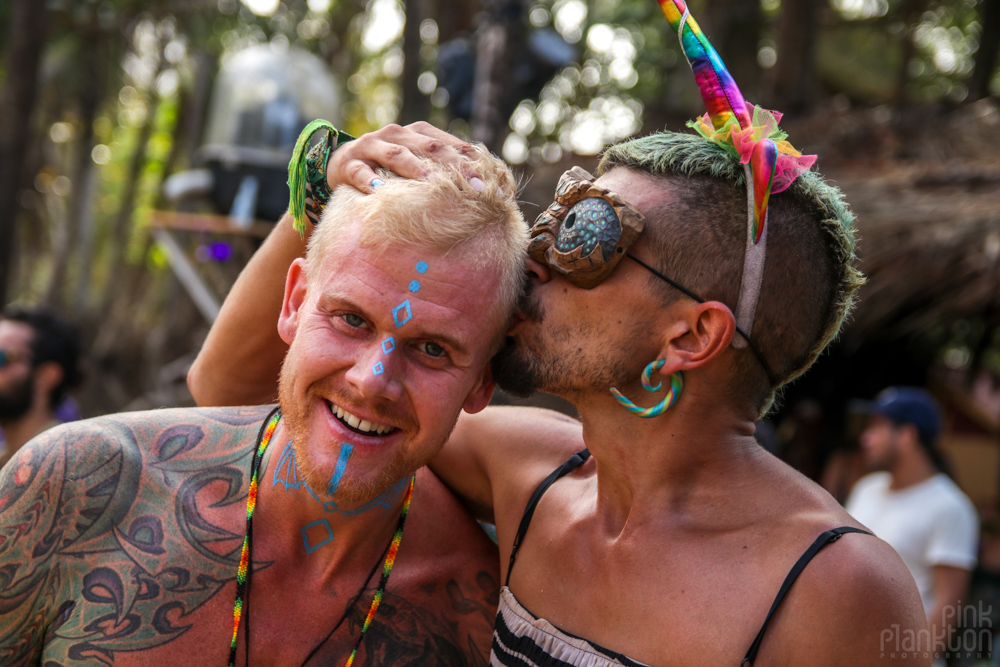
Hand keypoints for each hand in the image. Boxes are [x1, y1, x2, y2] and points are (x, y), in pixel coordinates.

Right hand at [328, 122, 478, 193]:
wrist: (340, 164)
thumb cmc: (388, 170)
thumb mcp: (415, 164)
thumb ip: (442, 169)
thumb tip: (483, 187)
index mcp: (417, 133)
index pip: (449, 144)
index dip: (471, 161)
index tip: (492, 183)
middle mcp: (397, 134)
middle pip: (429, 148)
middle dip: (455, 166)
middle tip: (475, 187)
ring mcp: (372, 147)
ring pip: (397, 155)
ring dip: (415, 168)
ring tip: (431, 182)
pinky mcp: (349, 164)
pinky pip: (360, 172)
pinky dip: (369, 181)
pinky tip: (379, 191)